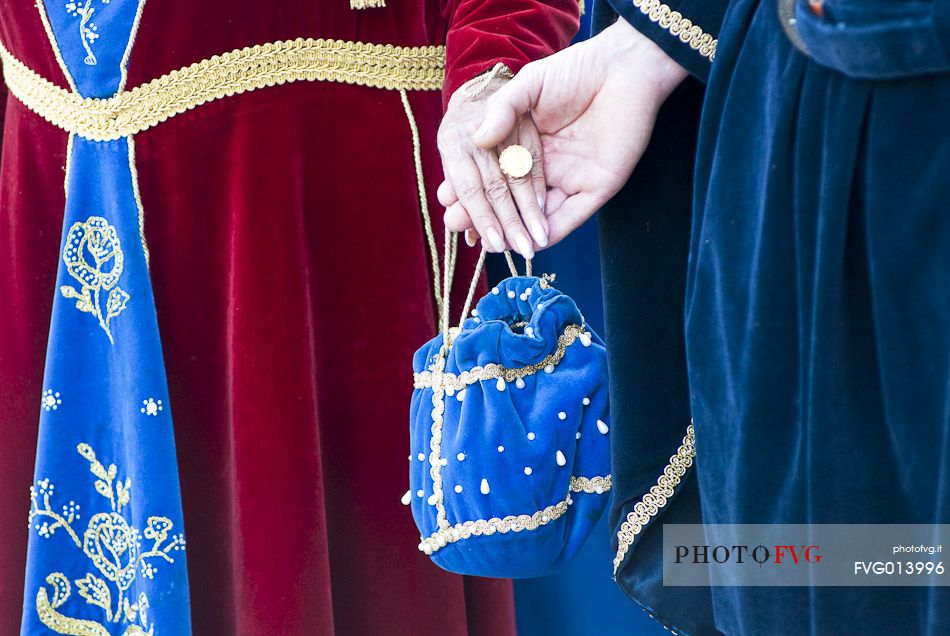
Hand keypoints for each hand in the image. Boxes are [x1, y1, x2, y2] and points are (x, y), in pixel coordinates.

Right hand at [453, 19, 687, 247]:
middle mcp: (547, 168)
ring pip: (540, 216)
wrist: (623, 67)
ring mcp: (571, 179)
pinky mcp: (597, 187)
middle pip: (512, 201)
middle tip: (457, 226)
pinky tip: (534, 243)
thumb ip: (502, 110)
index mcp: (527, 146)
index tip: (446, 200)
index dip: (472, 190)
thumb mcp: (529, 86)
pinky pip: (573, 216)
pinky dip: (554, 232)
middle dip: (486, 217)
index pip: (495, 177)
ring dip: (517, 232)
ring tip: (492, 245)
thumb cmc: (576, 70)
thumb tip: (476, 138)